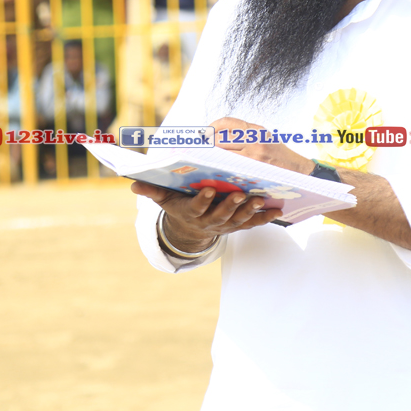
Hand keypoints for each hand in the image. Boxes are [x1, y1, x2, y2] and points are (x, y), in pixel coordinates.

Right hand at [131, 181, 282, 252]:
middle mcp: (210, 221)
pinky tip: (277, 210)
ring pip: (240, 220)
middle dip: (231, 205)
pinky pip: (253, 223)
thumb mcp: (165, 198)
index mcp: (192, 212)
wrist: (193, 226)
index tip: (210, 189)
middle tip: (241, 193)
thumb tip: (133, 184)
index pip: (198, 207)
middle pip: (222, 215)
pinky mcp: (239, 224)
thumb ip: (152, 190)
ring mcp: (226, 224)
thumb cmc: (180, 204)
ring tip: (260, 199)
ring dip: (250, 211)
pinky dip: (265, 218)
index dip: (203, 200)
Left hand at [210, 117, 314, 173]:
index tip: (205, 133)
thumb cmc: (279, 156)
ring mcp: (253, 155)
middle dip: (207, 144)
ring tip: (204, 160)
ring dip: (210, 157)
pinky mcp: (253, 169)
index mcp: (256, 130)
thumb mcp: (264, 138)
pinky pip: (230, 166)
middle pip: (220, 138)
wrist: (299, 172)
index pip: (228, 122)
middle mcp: (254, 139)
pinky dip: (220, 167)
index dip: (213, 127)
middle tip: (199, 149)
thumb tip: (220, 136)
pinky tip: (215, 170)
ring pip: (222, 154)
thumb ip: (245, 135)